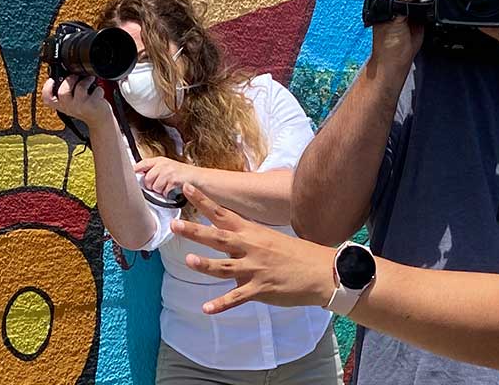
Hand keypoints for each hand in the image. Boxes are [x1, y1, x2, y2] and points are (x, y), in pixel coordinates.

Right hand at [41, 75, 115, 129]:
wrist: (100, 121)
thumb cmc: (87, 109)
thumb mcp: (72, 104)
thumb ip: (67, 93)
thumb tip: (67, 76)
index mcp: (61, 106)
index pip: (48, 99)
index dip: (47, 88)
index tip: (51, 80)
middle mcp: (69, 107)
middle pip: (63, 91)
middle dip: (70, 79)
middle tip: (76, 76)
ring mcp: (81, 106)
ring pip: (80, 87)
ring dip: (87, 80)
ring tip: (90, 80)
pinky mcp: (93, 104)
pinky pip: (95, 89)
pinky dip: (98, 88)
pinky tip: (98, 92)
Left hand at [134, 157, 198, 195]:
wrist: (200, 179)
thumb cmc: (183, 176)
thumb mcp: (168, 168)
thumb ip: (154, 170)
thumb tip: (138, 177)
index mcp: (160, 160)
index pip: (142, 164)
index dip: (135, 170)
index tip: (131, 174)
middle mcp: (163, 164)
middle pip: (147, 179)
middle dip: (152, 186)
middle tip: (160, 186)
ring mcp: (169, 172)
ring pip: (154, 187)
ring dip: (160, 191)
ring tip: (168, 188)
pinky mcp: (173, 180)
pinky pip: (164, 192)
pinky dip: (168, 194)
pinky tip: (173, 190)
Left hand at [170, 184, 335, 312]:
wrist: (323, 272)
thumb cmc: (299, 255)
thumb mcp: (272, 239)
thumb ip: (249, 240)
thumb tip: (230, 239)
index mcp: (253, 233)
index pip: (223, 215)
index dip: (204, 202)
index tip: (187, 189)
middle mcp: (251, 248)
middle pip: (218, 238)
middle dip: (195, 231)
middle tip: (175, 225)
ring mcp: (255, 269)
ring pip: (224, 266)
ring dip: (205, 264)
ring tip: (188, 260)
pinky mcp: (260, 288)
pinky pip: (237, 297)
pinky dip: (221, 304)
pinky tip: (206, 309)